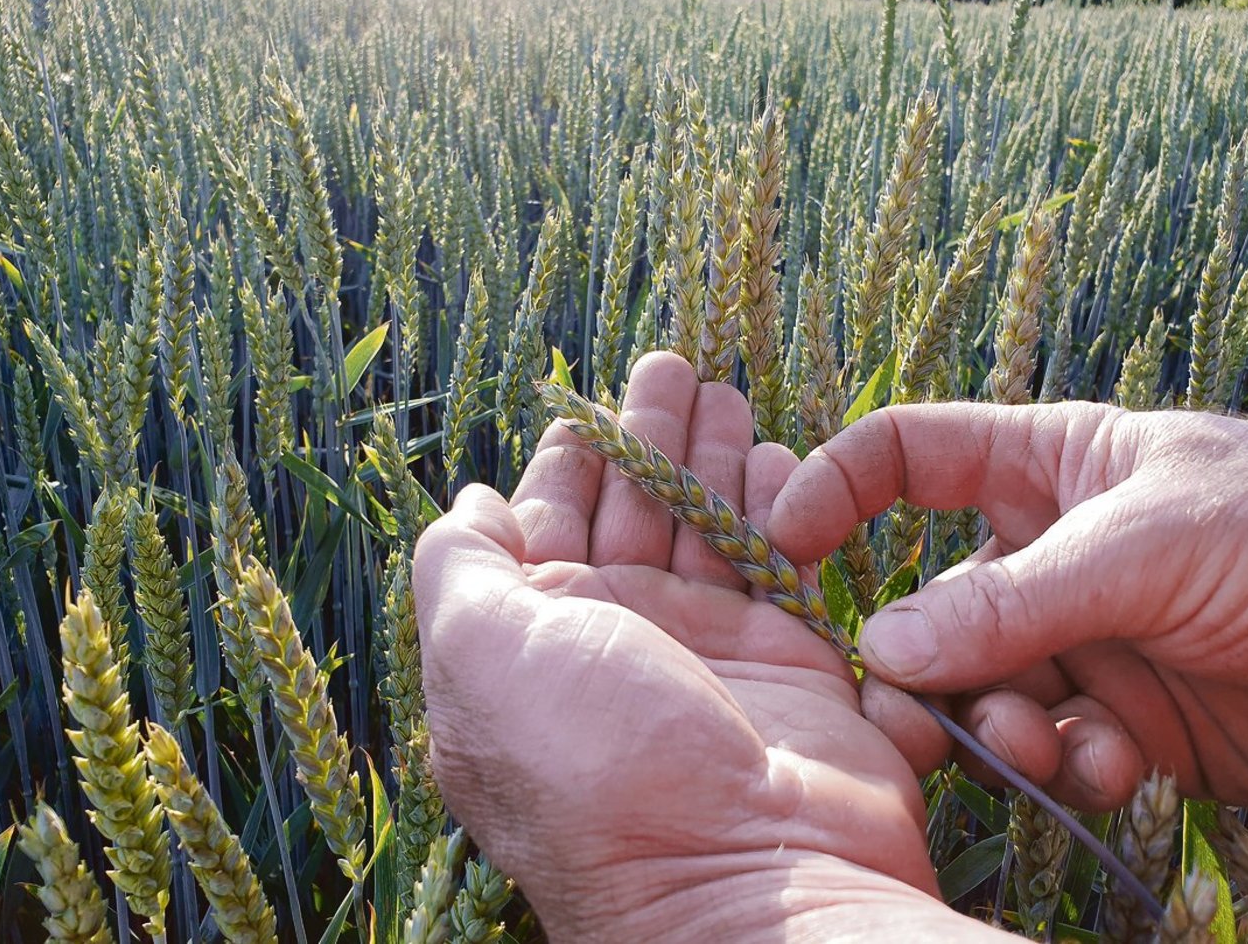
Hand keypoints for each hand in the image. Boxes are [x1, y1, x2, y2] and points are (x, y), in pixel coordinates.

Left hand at [412, 354, 1008, 941]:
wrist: (744, 879)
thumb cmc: (595, 764)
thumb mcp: (483, 654)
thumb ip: (458, 567)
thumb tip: (470, 503)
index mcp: (535, 637)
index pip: (546, 519)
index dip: (567, 455)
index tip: (589, 399)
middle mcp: (617, 641)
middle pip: (633, 510)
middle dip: (651, 436)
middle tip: (675, 366)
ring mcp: (705, 651)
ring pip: (707, 526)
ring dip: (715, 458)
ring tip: (728, 395)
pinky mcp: (789, 662)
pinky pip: (780, 563)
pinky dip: (780, 510)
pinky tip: (781, 460)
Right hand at [770, 402, 1247, 810]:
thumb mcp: (1151, 543)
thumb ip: (1016, 601)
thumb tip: (882, 646)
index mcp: (1045, 468)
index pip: (907, 456)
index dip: (836, 488)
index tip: (783, 546)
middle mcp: (1048, 557)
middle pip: (931, 606)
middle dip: (921, 661)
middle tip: (915, 712)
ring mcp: (1085, 643)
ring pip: (983, 692)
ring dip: (996, 725)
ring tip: (1040, 743)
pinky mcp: (1127, 723)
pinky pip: (1055, 750)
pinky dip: (1072, 765)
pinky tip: (1121, 766)